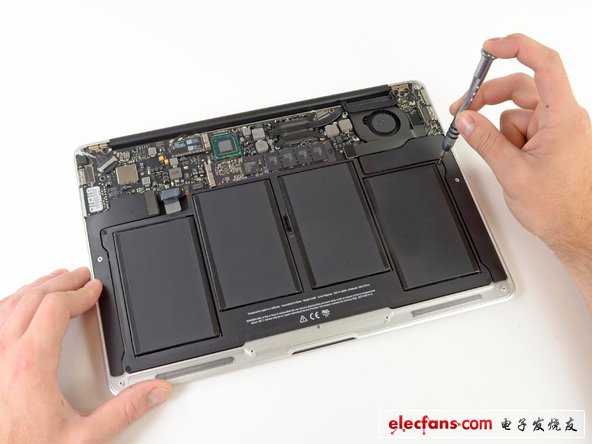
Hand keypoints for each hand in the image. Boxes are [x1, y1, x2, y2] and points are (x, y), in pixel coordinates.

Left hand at [0, 267, 171, 443]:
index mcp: (31, 364)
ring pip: (8, 306)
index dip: (79, 293)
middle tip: (78, 277)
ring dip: (33, 289)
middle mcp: (2, 355)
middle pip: (32, 299)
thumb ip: (123, 411)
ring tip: (52, 283)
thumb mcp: (82, 438)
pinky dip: (8, 305)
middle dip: (60, 282)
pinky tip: (16, 307)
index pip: (55, 308)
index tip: (93, 289)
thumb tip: (154, 391)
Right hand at [450, 33, 591, 304]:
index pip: (543, 64)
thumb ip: (485, 141)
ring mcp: (557, 131)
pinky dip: (507, 143)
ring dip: (499, 132)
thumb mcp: (513, 172)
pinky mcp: (551, 144)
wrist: (579, 233)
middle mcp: (563, 118)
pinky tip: (509, 165)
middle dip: (488, 97)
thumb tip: (467, 119)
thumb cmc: (563, 207)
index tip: (489, 48)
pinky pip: (520, 131)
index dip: (515, 48)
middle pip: (520, 88)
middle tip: (462, 110)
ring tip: (502, 160)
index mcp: (562, 117)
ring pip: (516, 114)